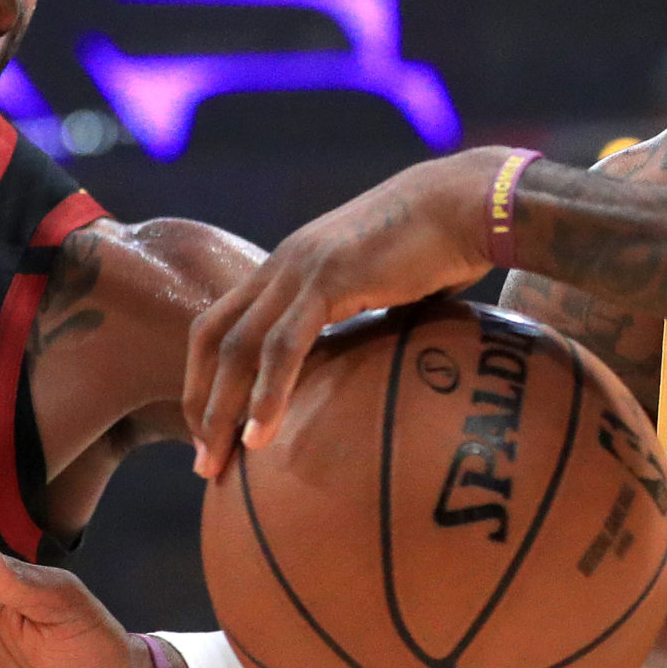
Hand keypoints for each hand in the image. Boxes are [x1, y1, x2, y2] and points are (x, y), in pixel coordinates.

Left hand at [184, 148, 508, 477]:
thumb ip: (366, 322)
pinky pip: (284, 347)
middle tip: (202, 463)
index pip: (221, 324)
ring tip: (216, 463)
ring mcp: (301, 269)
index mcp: (289, 267)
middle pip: (211, 337)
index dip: (207, 378)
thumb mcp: (387, 289)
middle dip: (198, 401)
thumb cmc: (443, 248)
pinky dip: (266, 395)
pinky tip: (258, 438)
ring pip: (237, 346)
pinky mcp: (329, 279)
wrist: (468, 203)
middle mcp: (283, 265)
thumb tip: (374, 373)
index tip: (211, 431)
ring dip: (220, 410)